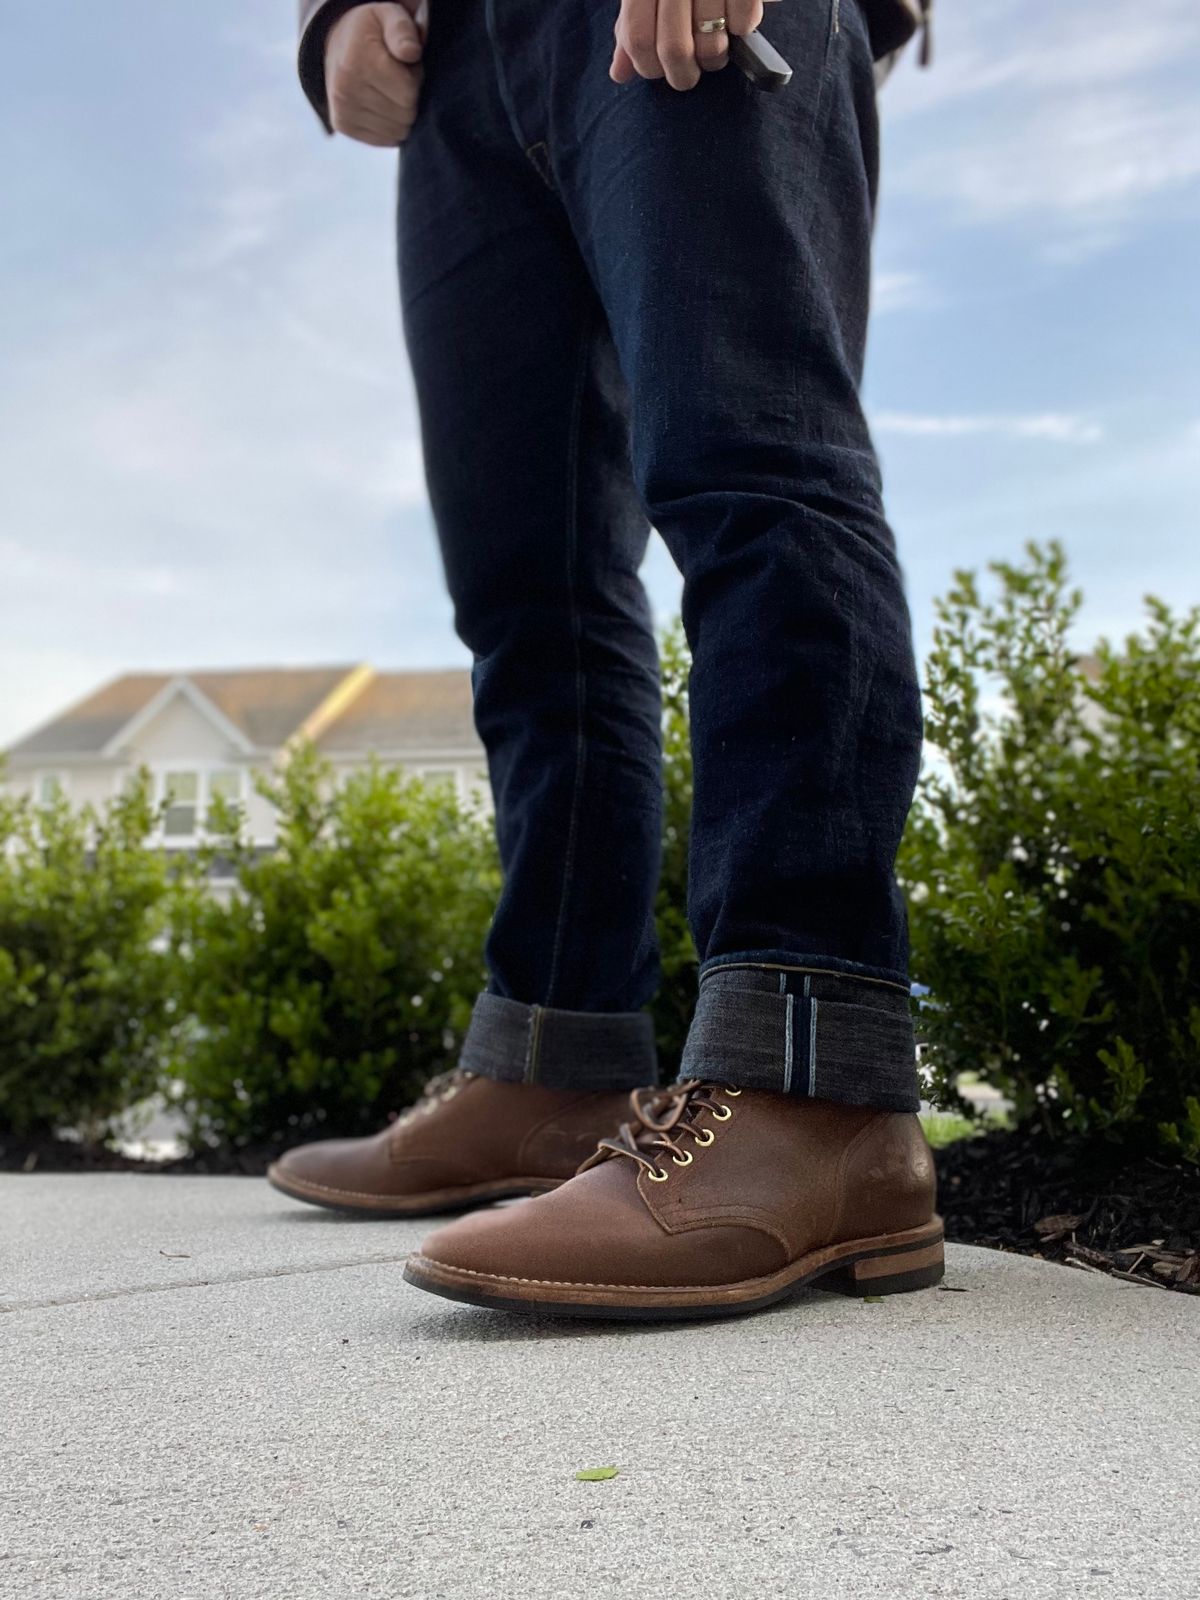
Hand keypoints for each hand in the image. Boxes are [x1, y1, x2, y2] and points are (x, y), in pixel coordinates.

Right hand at [326, 2, 427, 145]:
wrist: (337, 44)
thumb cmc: (373, 31)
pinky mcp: (342, 125)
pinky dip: (391, 126)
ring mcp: (342, 110)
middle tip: (397, 79)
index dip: (415, 79)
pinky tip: (382, 105)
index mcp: (359, 62)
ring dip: (401, 113)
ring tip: (389, 90)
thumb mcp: (389, 16)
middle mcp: (346, 89)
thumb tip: (412, 52)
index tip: (405, 65)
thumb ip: (403, 30)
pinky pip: (385, 140)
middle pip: (404, 115)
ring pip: (397, 132)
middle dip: (409, 98)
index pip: (408, 94)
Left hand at [611, 0, 764, 89]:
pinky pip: (743, 23)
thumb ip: (632, 30)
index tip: (659, 69)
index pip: (638, 41)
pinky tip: (735, 16)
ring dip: (715, 57)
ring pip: (711, 45)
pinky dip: (741, 28)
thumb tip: (620, 73)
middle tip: (691, 70)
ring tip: (717, 41)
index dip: (648, 67)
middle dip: (683, 74)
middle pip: (674, 50)